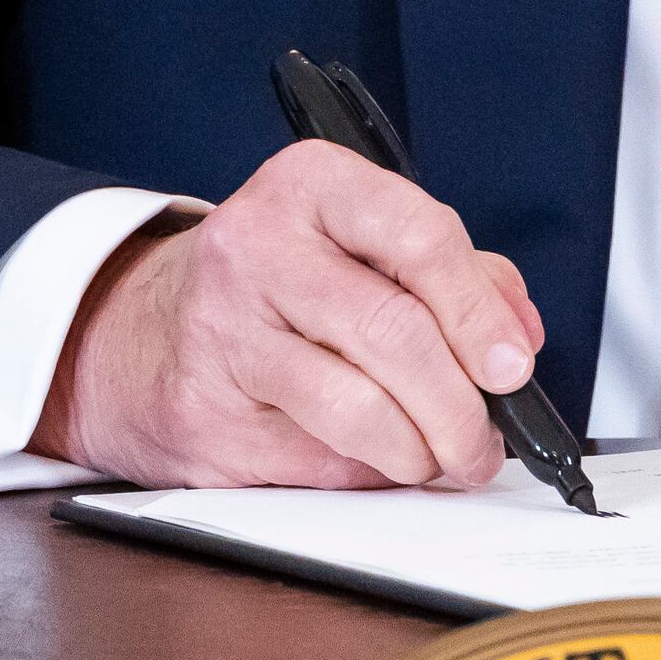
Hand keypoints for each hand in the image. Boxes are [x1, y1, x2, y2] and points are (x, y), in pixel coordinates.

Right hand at [36, 142, 546, 489]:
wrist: (143, 332)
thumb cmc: (280, 283)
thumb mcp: (363, 242)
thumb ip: (456, 274)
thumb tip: (517, 336)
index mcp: (311, 187)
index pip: (419, 237)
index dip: (478, 313)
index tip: (512, 366)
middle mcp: (257, 248)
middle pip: (393, 333)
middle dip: (459, 406)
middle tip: (483, 440)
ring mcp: (222, 333)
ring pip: (357, 410)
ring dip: (419, 453)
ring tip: (438, 457)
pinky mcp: (205, 415)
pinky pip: (317, 461)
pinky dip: (366, 472)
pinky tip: (371, 457)